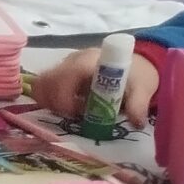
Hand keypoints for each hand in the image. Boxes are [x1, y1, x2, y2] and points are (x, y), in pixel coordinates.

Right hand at [31, 46, 160, 125]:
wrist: (139, 63)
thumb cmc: (139, 75)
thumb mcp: (143, 89)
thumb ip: (138, 106)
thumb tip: (135, 123)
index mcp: (90, 61)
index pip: (64, 75)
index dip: (62, 96)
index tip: (74, 113)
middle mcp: (72, 60)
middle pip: (45, 79)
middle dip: (52, 102)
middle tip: (70, 116)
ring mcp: (64, 66)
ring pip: (41, 83)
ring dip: (49, 102)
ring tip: (71, 112)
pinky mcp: (61, 73)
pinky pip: (45, 86)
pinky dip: (51, 100)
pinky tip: (70, 107)